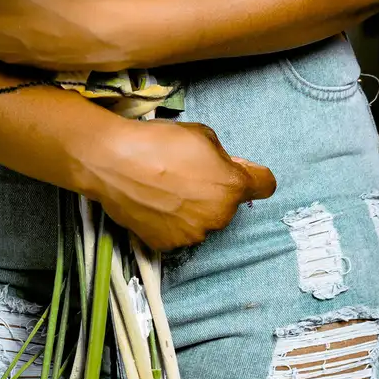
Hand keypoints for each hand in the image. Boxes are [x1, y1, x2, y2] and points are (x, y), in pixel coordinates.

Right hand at [86, 117, 275, 250]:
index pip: (265, 185)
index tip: (242, 173)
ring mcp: (192, 235)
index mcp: (232, 186)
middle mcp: (218, 216)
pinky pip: (177, 232)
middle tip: (186, 175)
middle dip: (214, 192)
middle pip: (227, 205)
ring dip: (192, 210)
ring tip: (164, 190)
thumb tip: (228, 167)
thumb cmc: (158, 142)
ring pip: (202, 222)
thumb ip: (222, 155)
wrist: (113, 162)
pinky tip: (152, 204)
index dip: (254, 176)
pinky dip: (169, 222)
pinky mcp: (167, 245)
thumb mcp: (200, 134)